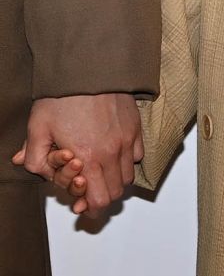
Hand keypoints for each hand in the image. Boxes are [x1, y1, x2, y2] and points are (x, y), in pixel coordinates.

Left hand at [11, 94, 143, 215]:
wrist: (88, 67)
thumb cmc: (63, 96)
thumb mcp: (38, 127)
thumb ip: (34, 157)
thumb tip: (33, 169)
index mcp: (88, 158)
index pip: (100, 200)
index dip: (91, 208)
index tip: (82, 204)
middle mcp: (112, 152)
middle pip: (116, 192)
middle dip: (102, 195)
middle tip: (87, 188)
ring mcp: (126, 139)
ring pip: (128, 176)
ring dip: (114, 179)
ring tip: (99, 169)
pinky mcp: (135, 126)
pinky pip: (137, 155)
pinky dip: (127, 160)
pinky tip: (112, 152)